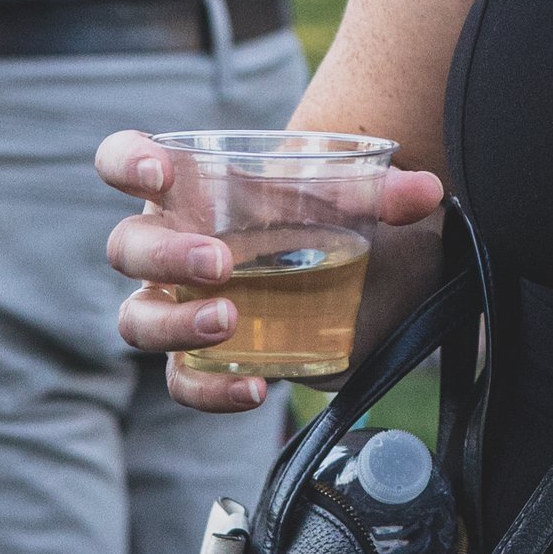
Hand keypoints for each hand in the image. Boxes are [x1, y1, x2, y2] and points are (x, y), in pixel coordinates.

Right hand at [97, 129, 445, 409]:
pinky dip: (213, 391)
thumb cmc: (312, 218)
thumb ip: (383, 192)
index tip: (155, 172)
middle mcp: (165, 248)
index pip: (124, 164)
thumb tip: (428, 192)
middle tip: (221, 264)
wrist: (329, 273)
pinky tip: (258, 388)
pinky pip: (182, 382)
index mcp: (185, 190)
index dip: (125, 162)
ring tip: (228, 322)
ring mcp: (172, 306)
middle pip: (128, 248)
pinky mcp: (195, 360)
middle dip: (166, 256)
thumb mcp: (346, 200)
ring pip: (136, 320)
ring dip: (175, 324)